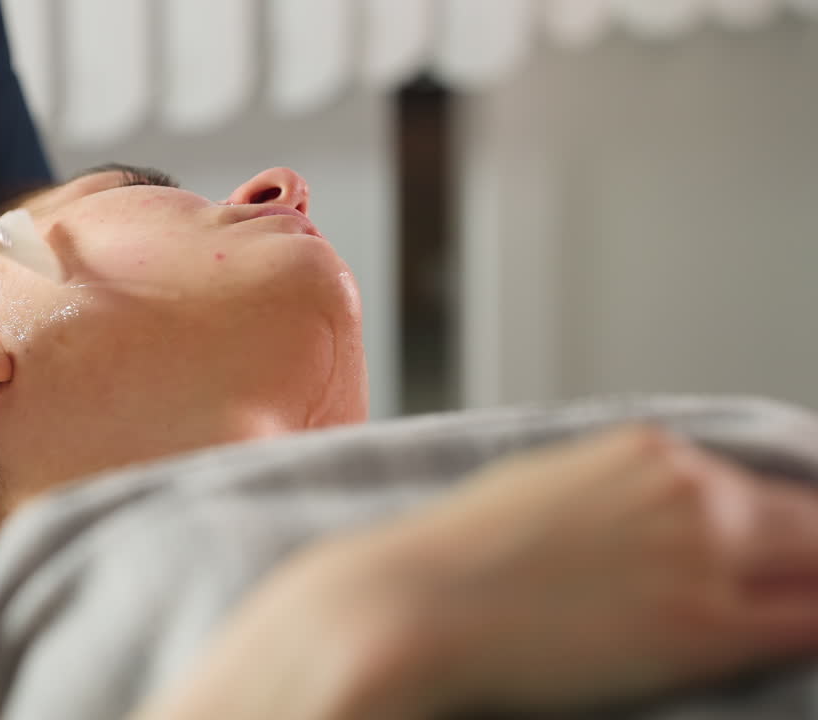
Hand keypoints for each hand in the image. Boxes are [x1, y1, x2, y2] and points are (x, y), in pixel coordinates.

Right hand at [140, 426, 817, 718]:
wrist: (408, 605)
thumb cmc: (452, 559)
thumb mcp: (538, 493)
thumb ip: (611, 496)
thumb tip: (647, 521)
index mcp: (646, 451)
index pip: (768, 487)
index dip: (790, 532)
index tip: (790, 559)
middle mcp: (685, 488)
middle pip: (809, 522)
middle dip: (810, 557)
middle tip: (794, 590)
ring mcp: (699, 554)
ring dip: (808, 590)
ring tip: (787, 614)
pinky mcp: (699, 627)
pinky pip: (809, 625)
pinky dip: (811, 629)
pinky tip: (795, 642)